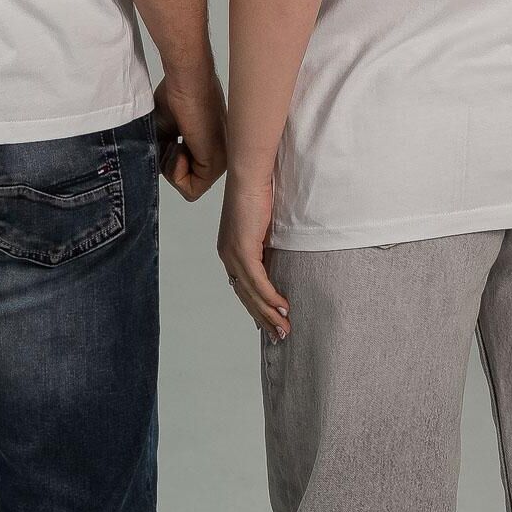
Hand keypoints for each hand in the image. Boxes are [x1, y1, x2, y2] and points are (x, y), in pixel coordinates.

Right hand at [152, 72, 227, 200]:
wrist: (187, 79)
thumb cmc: (178, 94)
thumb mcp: (167, 130)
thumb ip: (166, 150)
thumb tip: (153, 163)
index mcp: (212, 148)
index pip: (190, 175)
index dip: (170, 162)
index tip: (170, 140)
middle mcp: (221, 156)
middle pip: (189, 183)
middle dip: (170, 166)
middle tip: (171, 141)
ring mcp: (221, 161)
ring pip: (189, 188)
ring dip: (172, 167)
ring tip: (175, 140)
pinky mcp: (216, 162)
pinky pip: (191, 189)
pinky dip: (175, 171)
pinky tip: (179, 145)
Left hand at [218, 176, 288, 340]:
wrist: (249, 175)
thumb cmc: (257, 194)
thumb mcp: (261, 227)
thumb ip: (264, 246)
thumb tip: (277, 261)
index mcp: (229, 251)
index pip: (242, 287)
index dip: (255, 307)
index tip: (269, 323)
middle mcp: (227, 256)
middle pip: (245, 295)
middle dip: (263, 318)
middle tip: (279, 336)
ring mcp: (232, 254)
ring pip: (251, 293)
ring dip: (269, 313)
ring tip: (284, 329)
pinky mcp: (242, 250)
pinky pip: (258, 282)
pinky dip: (270, 297)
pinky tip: (282, 308)